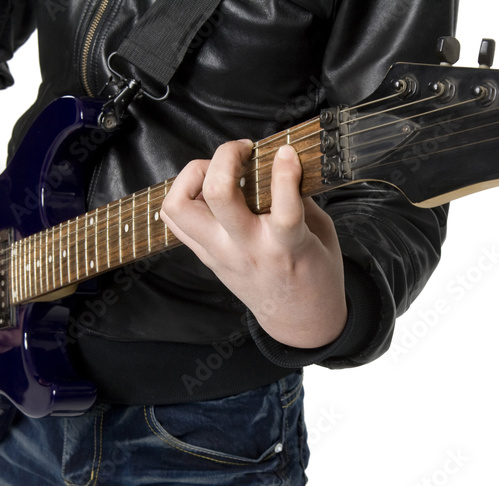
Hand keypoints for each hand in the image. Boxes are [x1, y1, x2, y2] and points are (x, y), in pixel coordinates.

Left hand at [161, 140, 346, 347]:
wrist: (299, 321)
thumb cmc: (315, 275)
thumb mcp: (322, 235)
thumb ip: (301, 198)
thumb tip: (282, 162)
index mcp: (286, 247)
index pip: (283, 205)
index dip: (285, 169)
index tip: (287, 152)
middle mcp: (248, 249)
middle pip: (217, 193)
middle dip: (226, 156)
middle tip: (244, 150)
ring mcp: (221, 254)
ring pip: (179, 206)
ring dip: (194, 176)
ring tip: (218, 171)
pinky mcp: (207, 257)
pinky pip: (176, 221)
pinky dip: (185, 196)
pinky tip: (207, 191)